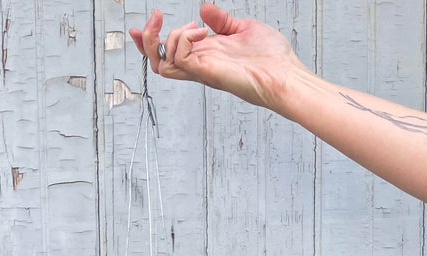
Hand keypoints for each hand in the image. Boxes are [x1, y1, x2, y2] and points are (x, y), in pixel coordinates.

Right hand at [129, 4, 300, 108]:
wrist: (285, 75)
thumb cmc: (271, 58)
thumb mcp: (242, 28)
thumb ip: (221, 20)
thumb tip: (204, 9)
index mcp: (206, 55)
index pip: (170, 53)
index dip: (152, 40)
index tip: (142, 25)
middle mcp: (200, 65)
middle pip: (158, 61)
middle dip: (147, 39)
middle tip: (155, 18)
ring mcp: (202, 70)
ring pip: (163, 62)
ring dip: (169, 37)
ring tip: (194, 28)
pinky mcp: (207, 72)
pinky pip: (180, 58)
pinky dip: (182, 40)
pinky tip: (200, 33)